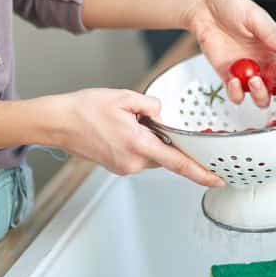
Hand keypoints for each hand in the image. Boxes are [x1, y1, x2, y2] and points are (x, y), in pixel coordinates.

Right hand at [42, 88, 221, 186]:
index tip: (217, 179)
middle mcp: (133, 162)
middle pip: (165, 153)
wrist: (58, 122)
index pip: (178, 162)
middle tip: (140, 118)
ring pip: (152, 153)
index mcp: (138, 144)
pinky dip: (138, 142)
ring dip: (148, 139)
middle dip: (163, 137)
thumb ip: (153, 106)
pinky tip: (120, 129)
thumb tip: (163, 115)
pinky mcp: (118, 167)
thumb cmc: (86, 108)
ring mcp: (124, 167)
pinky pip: (139, 155)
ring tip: (124, 121)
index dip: (201, 172)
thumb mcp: (125, 97)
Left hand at [183, 0, 275, 106]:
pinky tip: (234, 81)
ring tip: (254, 80)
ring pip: (262, 97)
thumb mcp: (255, 16)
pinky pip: (238, 95)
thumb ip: (272, 34)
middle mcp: (266, 64)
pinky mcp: (229, 77)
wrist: (203, 7)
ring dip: (261, 95)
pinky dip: (238, 94)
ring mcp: (249, 73)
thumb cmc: (231, 5)